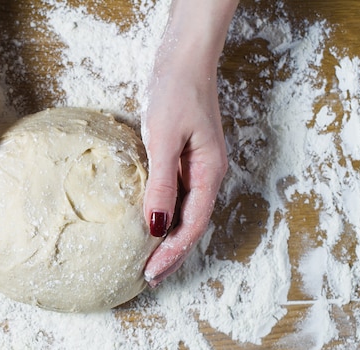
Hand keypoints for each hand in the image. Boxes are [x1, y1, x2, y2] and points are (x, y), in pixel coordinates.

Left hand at [141, 0, 236, 286]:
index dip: (173, 253)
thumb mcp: (164, 137)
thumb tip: (156, 227)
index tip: (151, 274)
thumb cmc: (176, 92)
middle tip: (150, 279)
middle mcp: (207, 175)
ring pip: (185, 214)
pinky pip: (176, 197)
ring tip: (149, 262)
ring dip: (168, 240)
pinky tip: (151, 225)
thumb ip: (161, 183)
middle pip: (192, 225)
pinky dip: (165, 217)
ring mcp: (196, 168)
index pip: (192, 225)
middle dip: (173, 255)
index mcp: (209, 173)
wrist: (183, 59)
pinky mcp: (184, 159)